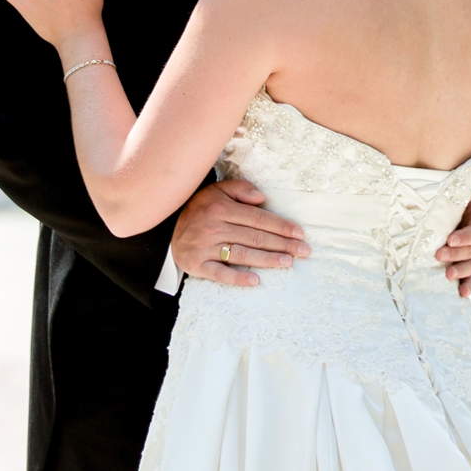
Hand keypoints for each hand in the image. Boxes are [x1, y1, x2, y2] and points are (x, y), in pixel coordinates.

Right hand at [170, 178, 309, 287]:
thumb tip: (262, 198)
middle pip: (255, 238)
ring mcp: (205, 248)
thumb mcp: (216, 191)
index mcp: (221, 208)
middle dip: (283, 244)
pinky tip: (256, 281)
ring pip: (243, 255)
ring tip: (288, 262)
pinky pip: (220, 273)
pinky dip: (238, 278)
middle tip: (303, 251)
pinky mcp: (198, 265)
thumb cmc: (199, 209)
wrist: (167, 230)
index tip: (299, 233)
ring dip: (268, 260)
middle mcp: (214, 227)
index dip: (281, 226)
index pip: (258, 219)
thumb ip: (240, 189)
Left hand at [438, 186, 470, 296]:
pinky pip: (469, 278)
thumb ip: (468, 192)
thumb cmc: (454, 204)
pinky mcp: (466, 267)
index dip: (465, 237)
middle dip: (456, 255)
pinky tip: (461, 294)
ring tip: (448, 275)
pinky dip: (467, 286)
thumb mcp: (460, 196)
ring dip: (461, 272)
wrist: (451, 216)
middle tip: (439, 255)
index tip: (450, 240)